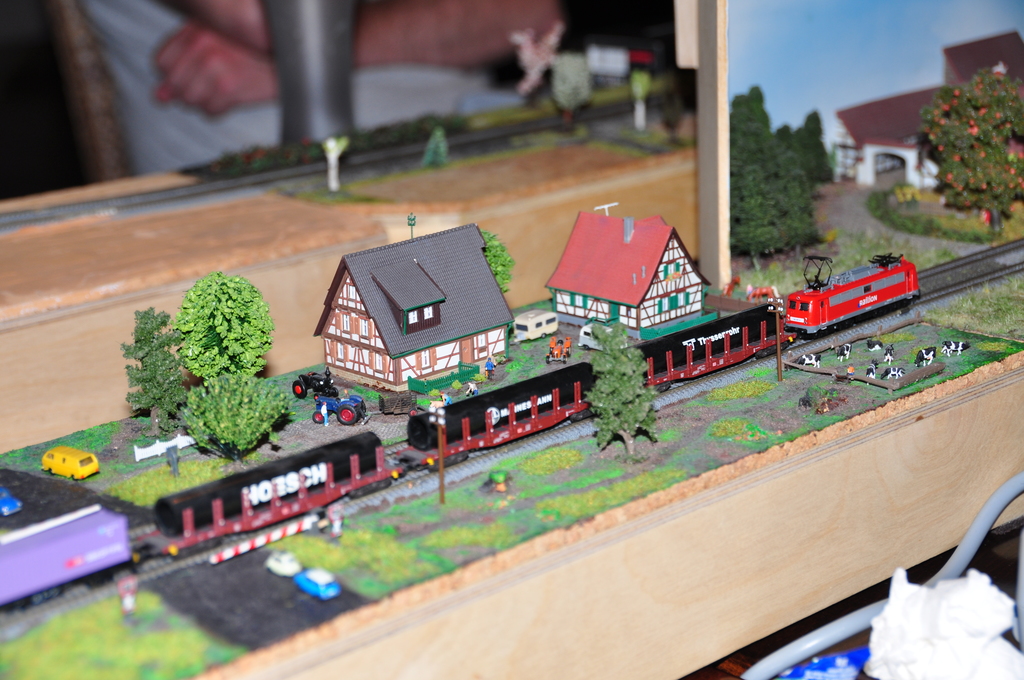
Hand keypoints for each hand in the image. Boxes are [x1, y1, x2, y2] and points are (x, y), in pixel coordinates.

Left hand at [155, 20, 276, 115]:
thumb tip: (160, 97)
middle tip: (208, 86)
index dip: (174, 75)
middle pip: (175, 85)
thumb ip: (183, 66)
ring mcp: (216, 67)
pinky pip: (210, 111)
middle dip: (189, 92)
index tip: (186, 77)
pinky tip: (231, 97)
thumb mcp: (214, 44)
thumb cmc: (253, 52)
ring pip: (191, 100)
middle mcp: (204, 46)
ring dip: (206, 101)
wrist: (286, 62)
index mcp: (197, 30)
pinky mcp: (230, 88)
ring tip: (222, 90)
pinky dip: (219, 109)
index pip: (162, 63)